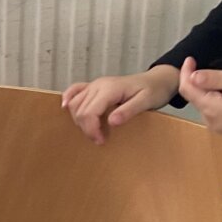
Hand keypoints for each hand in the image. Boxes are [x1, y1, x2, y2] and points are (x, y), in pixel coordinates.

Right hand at [61, 66, 178, 142]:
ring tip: (92, 130)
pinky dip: (68, 98)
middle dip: (86, 128)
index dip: (91, 130)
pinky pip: (74, 90)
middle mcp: (98, 85)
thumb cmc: (154, 91)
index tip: (101, 141)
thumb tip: (112, 122)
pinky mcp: (94, 86)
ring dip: (79, 120)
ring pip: (74, 103)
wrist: (158, 80)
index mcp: (110, 89)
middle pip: (79, 110)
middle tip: (99, 140)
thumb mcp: (146, 102)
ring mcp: (94, 84)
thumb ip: (129, 111)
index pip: (89, 112)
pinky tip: (64, 107)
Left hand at [175, 57, 221, 133]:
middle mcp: (213, 122)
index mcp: (214, 110)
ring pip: (204, 104)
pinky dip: (214, 97)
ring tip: (219, 75)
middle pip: (195, 98)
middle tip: (201, 63)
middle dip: (195, 81)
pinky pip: (214, 109)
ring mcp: (221, 126)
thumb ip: (213, 78)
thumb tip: (192, 76)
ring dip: (206, 89)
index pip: (188, 91)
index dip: (186, 73)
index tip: (190, 59)